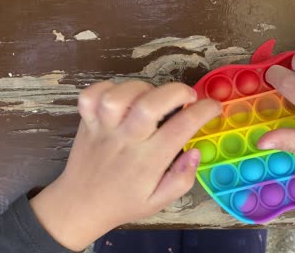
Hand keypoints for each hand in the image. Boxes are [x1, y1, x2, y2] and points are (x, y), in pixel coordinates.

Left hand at [30, 81, 220, 250]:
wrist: (80, 207)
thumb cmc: (124, 203)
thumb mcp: (159, 202)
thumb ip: (182, 179)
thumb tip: (196, 151)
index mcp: (148, 161)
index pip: (181, 128)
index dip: (203, 111)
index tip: (214, 107)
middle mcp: (125, 141)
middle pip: (149, 105)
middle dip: (176, 91)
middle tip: (187, 96)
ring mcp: (102, 129)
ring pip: (119, 96)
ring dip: (142, 88)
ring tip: (152, 97)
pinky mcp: (85, 122)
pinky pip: (91, 95)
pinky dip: (108, 88)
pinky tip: (122, 98)